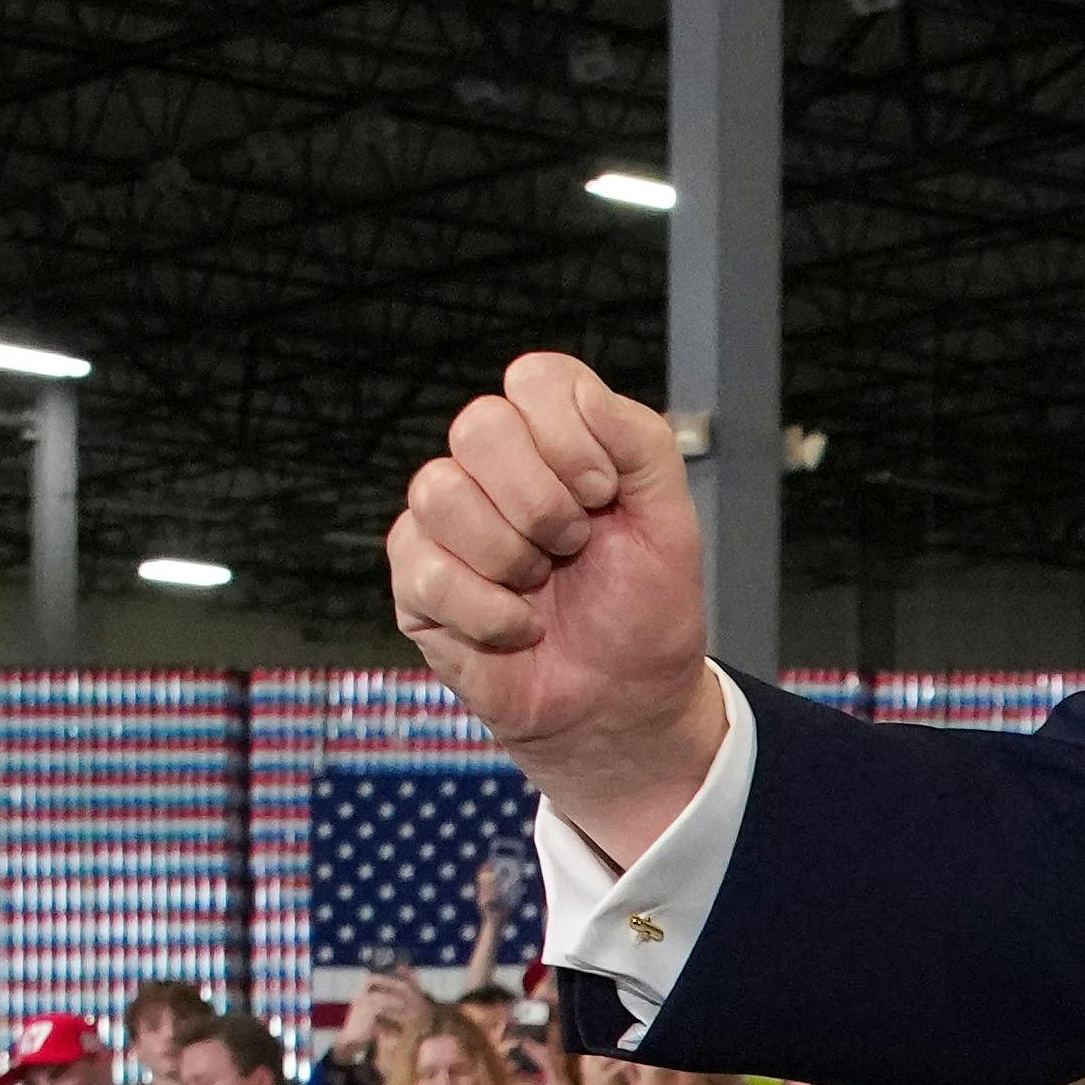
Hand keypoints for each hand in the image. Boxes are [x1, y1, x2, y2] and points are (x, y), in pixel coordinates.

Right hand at [387, 349, 729, 834]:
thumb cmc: (641, 609)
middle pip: (479, 425)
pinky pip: (429, 570)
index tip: (604, 494)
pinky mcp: (416, 583)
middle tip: (574, 545)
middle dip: (543, 500)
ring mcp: (443, 523)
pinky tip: (518, 628)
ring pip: (441, 492)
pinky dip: (491, 612)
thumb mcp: (669, 517)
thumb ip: (641, 440)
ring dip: (513, 557)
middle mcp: (488, 468)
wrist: (622, 704)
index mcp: (548, 437)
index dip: (572, 437)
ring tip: (541, 587)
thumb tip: (582, 397)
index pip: (533, 380)